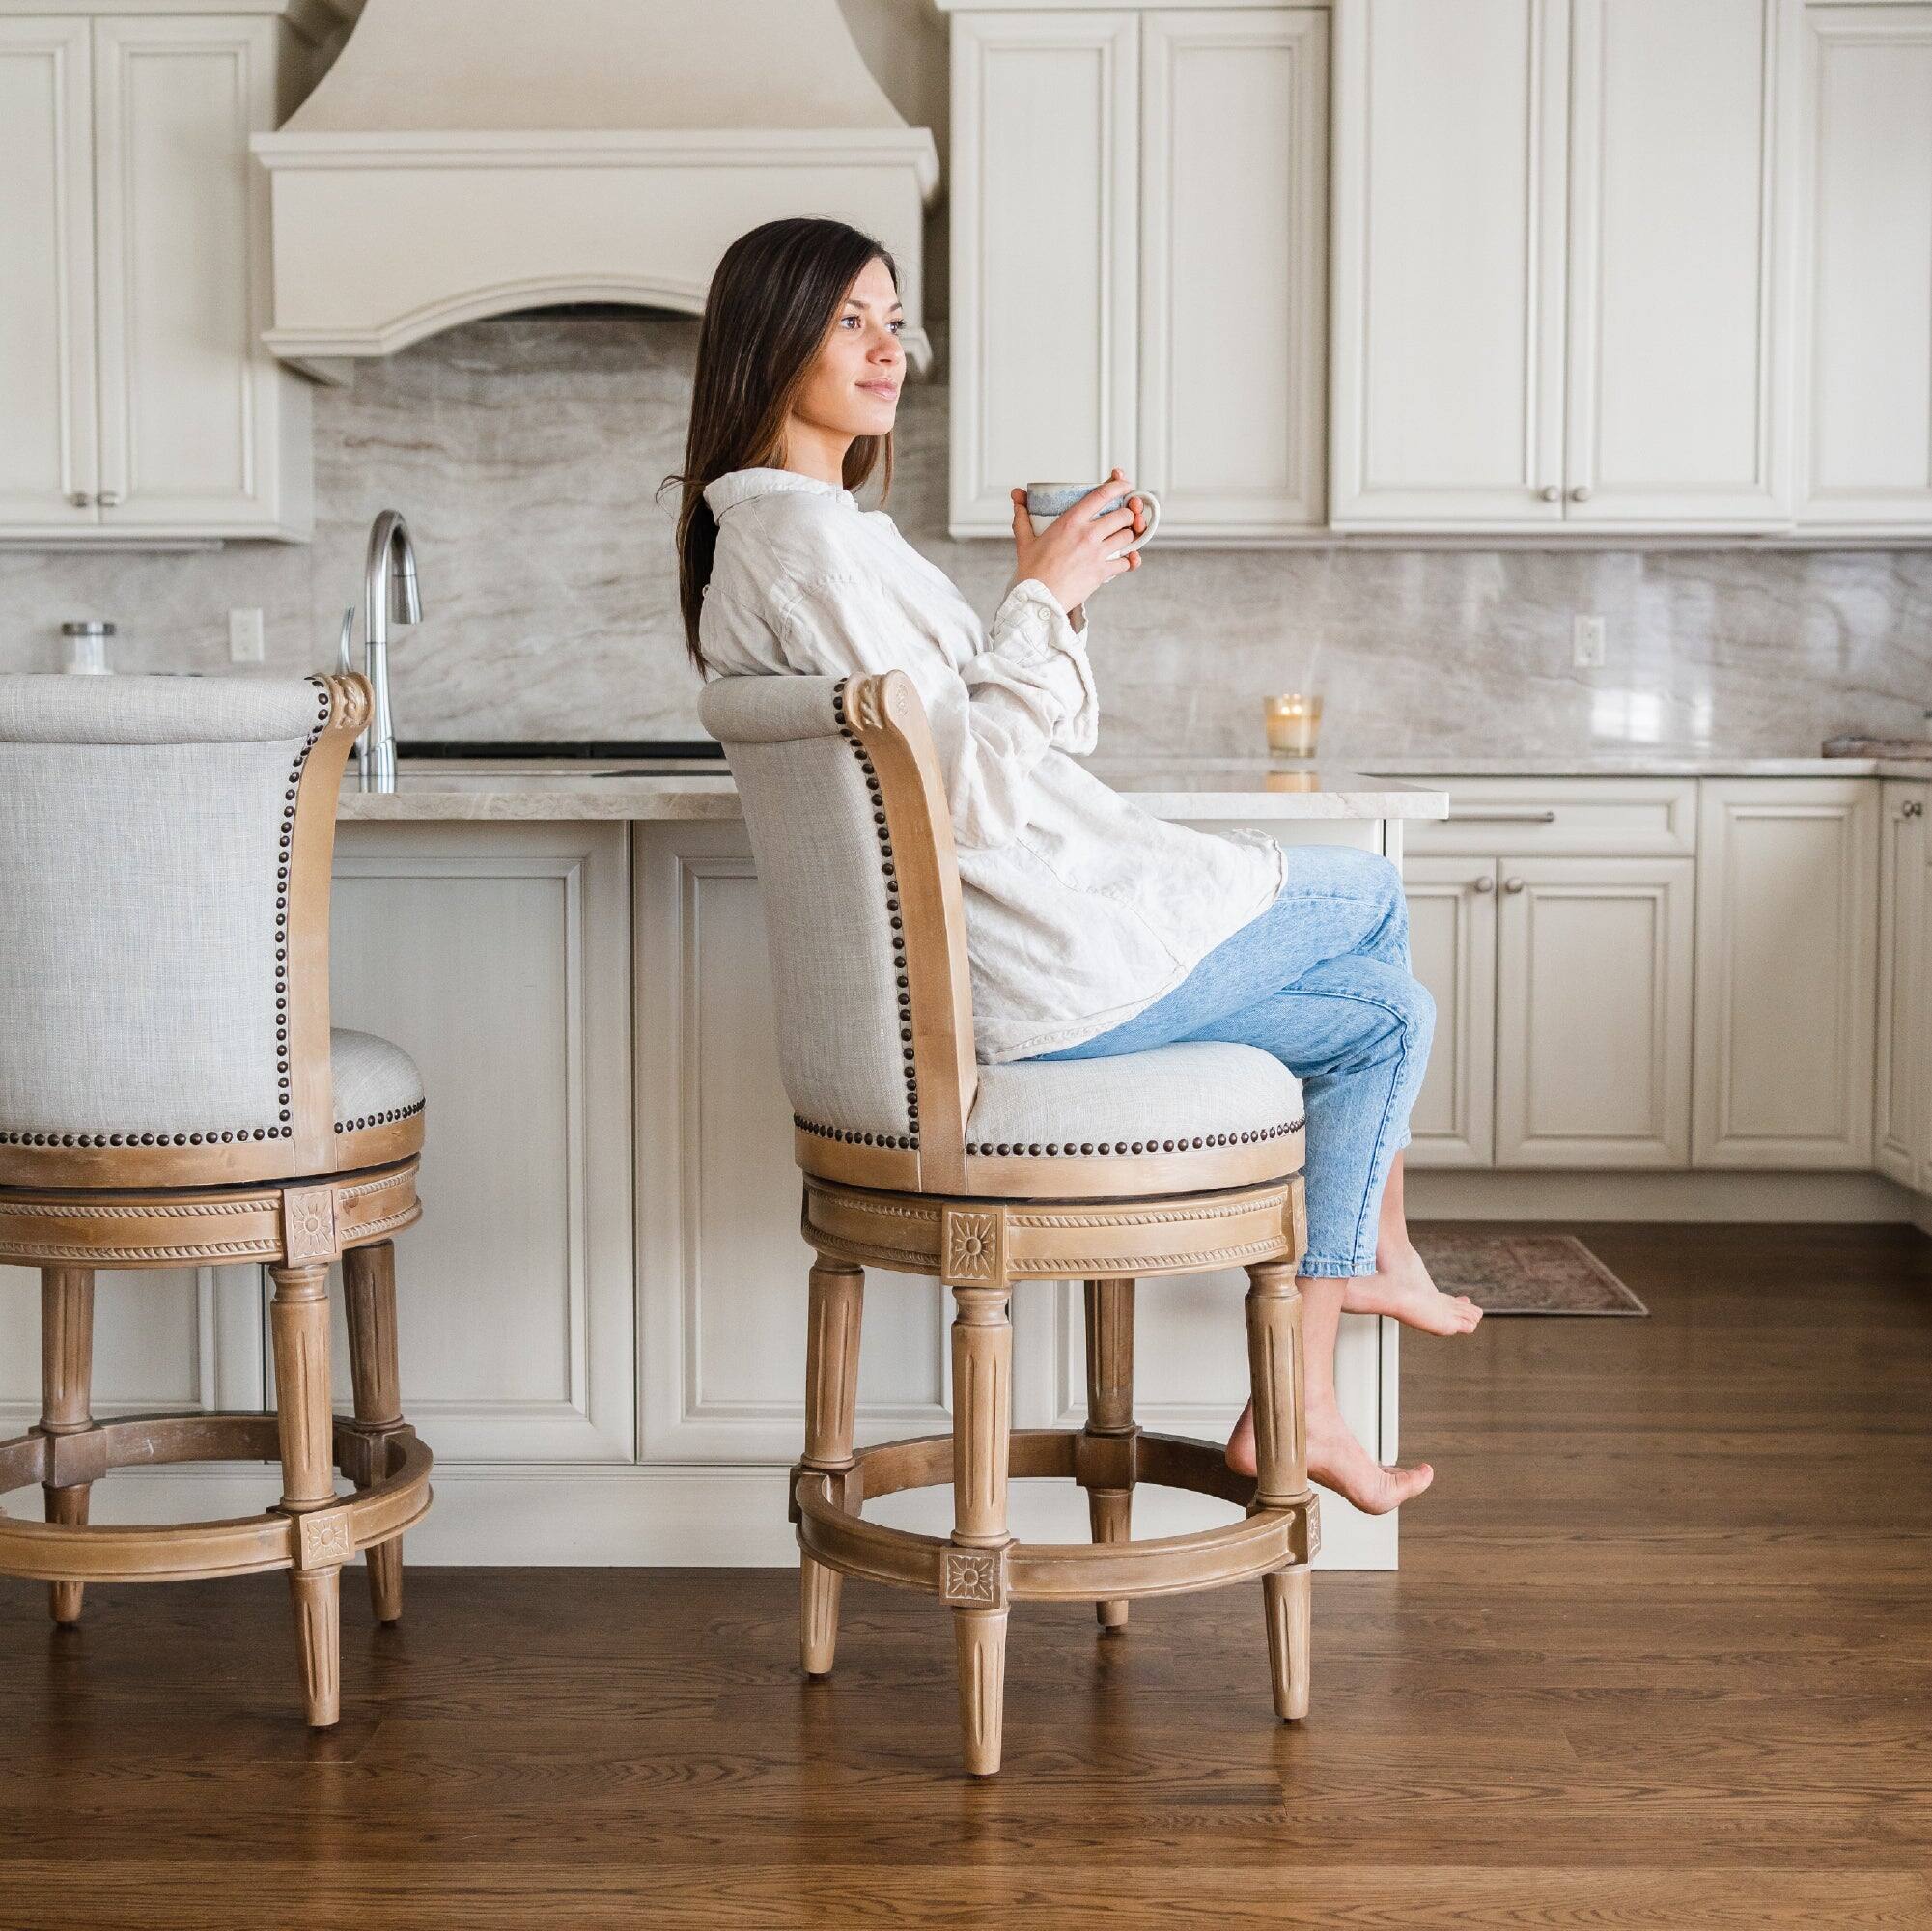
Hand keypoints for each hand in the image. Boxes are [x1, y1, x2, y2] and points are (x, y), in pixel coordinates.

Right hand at [1008, 468, 1146, 618]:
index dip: (1118, 487)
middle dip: (1127, 515)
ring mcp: (1096, 554)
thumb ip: (1022, 515)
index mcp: (1070, 522)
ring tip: (1122, 538)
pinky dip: (1128, 561)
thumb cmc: (1031, 572)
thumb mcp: (1025, 539)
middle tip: (1124, 518)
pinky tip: (1124, 561)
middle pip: (1122, 515)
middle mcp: (1087, 534)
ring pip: (1127, 537)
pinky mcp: (1101, 572)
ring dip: (1128, 536)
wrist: (1037, 600)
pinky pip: (1125, 563)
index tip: (1125, 486)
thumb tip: (1016, 497)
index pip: (1101, 495)